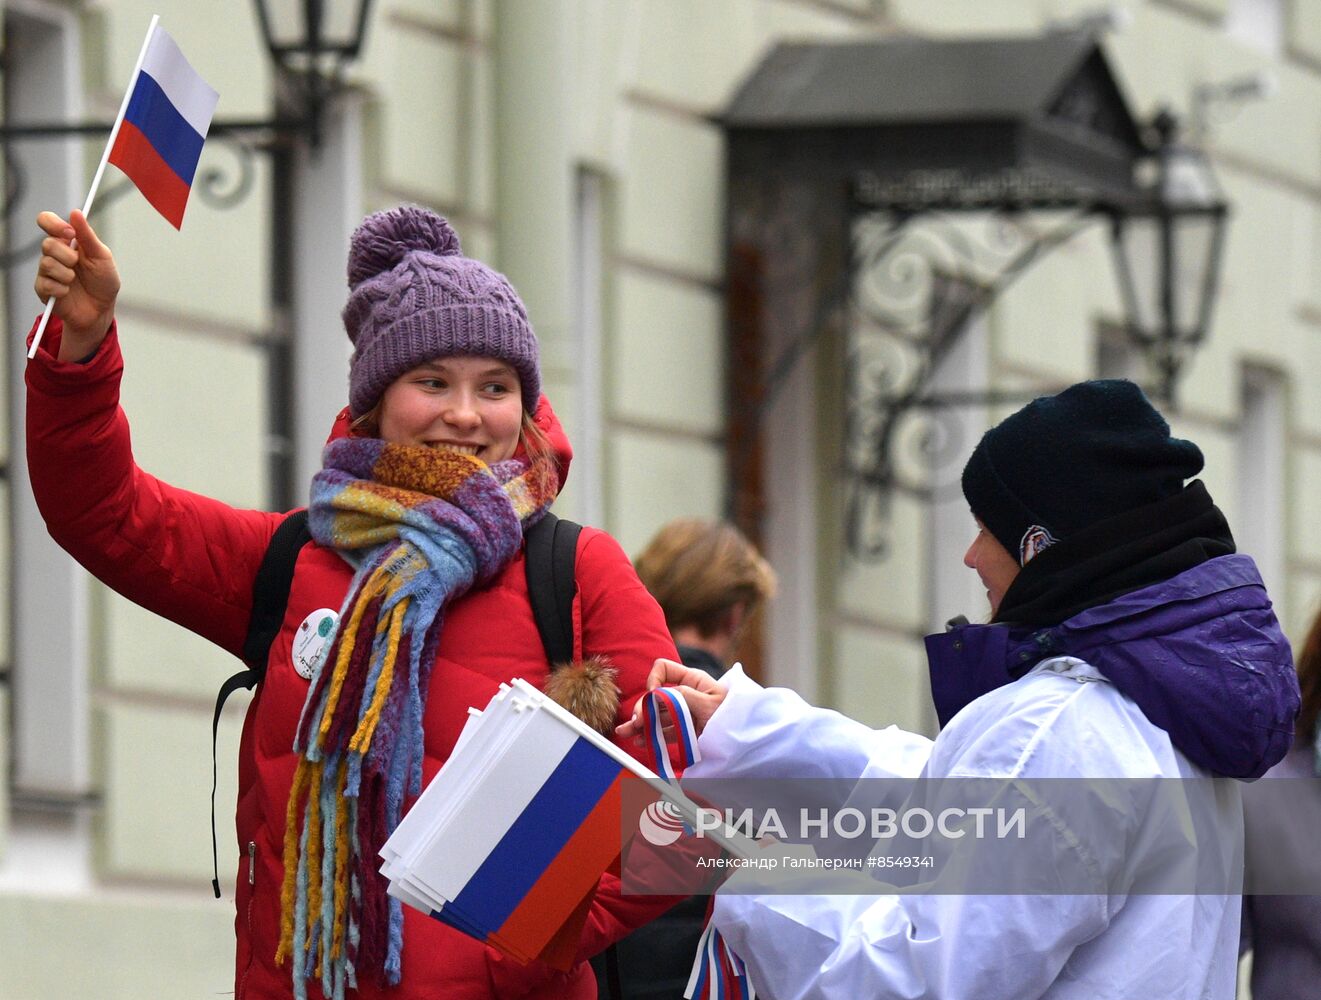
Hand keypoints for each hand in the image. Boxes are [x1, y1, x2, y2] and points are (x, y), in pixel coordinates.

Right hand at [34, 210, 119, 360]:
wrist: (101, 310)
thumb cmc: (103, 281)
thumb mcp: (102, 256)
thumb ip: (88, 236)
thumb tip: (76, 213)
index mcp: (66, 241)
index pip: (46, 221)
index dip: (54, 224)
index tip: (70, 233)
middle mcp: (53, 253)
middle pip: (47, 243)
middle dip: (67, 255)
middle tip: (78, 263)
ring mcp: (46, 271)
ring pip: (47, 263)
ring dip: (67, 273)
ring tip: (75, 280)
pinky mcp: (43, 289)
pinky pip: (46, 284)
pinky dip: (62, 289)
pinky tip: (68, 292)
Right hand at [615, 657, 728, 743]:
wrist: (747, 739)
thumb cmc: (734, 716)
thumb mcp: (710, 703)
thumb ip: (684, 696)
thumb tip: (658, 695)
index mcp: (692, 680)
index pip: (663, 669)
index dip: (654, 680)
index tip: (652, 695)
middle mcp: (684, 694)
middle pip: (655, 696)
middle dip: (642, 707)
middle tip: (635, 723)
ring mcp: (683, 713)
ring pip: (656, 715)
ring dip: (640, 724)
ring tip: (626, 733)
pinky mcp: (684, 730)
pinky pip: (664, 731)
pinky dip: (651, 736)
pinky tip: (641, 741)